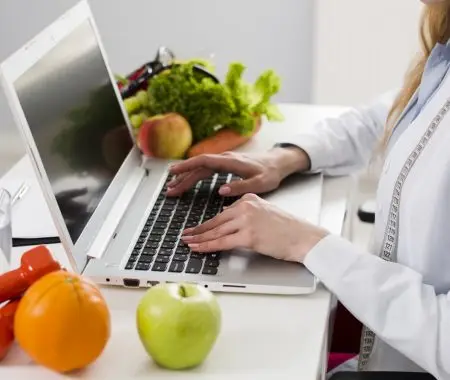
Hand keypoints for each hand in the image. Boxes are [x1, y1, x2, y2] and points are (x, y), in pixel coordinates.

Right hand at [167, 147, 310, 196]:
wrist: (278, 163)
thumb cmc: (270, 173)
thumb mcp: (260, 184)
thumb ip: (241, 187)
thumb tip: (220, 191)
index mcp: (231, 162)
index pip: (204, 161)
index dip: (187, 166)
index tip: (173, 172)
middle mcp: (225, 159)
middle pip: (198, 166)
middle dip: (182, 177)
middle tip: (169, 190)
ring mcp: (224, 161)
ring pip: (200, 168)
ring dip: (186, 177)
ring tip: (173, 188)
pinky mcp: (225, 164)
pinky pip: (205, 169)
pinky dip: (194, 175)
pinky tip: (187, 181)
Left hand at [181, 193, 327, 262]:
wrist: (304, 237)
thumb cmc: (289, 229)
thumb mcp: (265, 213)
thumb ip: (247, 215)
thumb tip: (230, 223)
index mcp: (249, 198)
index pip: (223, 213)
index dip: (208, 223)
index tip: (198, 228)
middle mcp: (246, 206)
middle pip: (216, 221)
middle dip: (198, 230)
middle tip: (186, 235)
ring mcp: (246, 220)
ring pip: (216, 231)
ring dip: (199, 238)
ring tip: (187, 242)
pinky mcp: (248, 235)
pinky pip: (222, 242)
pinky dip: (207, 246)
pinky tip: (198, 248)